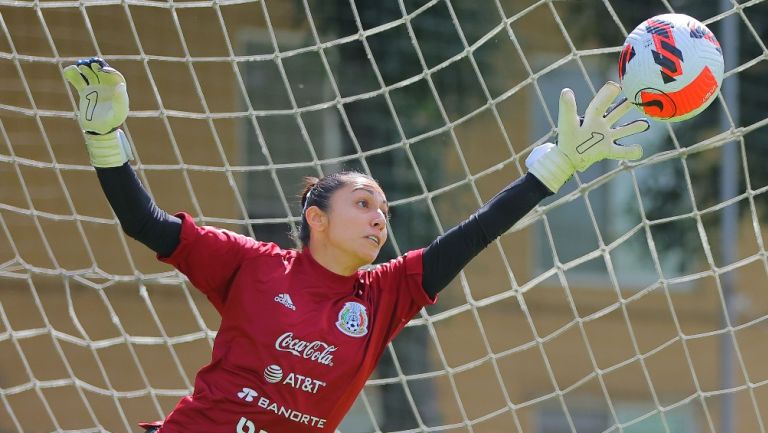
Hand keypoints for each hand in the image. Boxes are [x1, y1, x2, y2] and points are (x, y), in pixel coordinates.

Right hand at [63, 57, 132, 166]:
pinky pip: (78, 81)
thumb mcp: (118, 113)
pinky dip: (73, 75)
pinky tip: (67, 72)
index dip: (108, 71)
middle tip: (89, 64)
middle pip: (100, 71)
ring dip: (84, 68)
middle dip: (95, 66)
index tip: (102, 70)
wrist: (99, 129)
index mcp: (117, 89)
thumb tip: (121, 85)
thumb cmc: (112, 121)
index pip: (114, 76)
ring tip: (78, 67)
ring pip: (88, 74)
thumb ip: (120, 101)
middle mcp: (106, 86)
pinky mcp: (85, 92)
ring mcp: (95, 88)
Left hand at [526, 81, 648, 192]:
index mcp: (591, 116)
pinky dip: (632, 151)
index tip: (616, 86)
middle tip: (639, 97)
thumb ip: (567, 107)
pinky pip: (622, 151)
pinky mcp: (608, 151)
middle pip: (616, 113)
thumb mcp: (566, 122)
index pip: (601, 103)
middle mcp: (600, 125)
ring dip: (634, 127)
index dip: (608, 94)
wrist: (566, 158)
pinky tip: (638, 149)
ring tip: (645, 124)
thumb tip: (566, 90)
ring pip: (623, 130)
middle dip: (626, 106)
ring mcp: (605, 137)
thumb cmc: (566, 139)